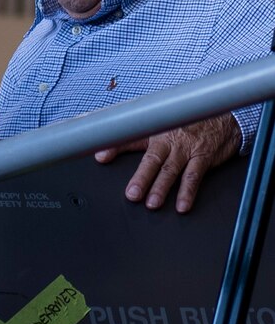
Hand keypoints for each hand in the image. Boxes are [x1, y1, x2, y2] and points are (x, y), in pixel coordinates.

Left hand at [94, 112, 242, 212]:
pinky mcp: (203, 158)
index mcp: (154, 131)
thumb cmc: (186, 123)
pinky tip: (182, 205)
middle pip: (151, 160)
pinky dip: (188, 192)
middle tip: (131, 194)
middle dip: (141, 177)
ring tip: (152, 203)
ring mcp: (186, 150)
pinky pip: (194, 176)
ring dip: (161, 187)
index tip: (100, 156)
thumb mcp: (160, 125)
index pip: (130, 138)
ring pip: (171, 170)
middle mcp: (168, 140)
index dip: (115, 147)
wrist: (222, 119)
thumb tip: (102, 138)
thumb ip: (134, 136)